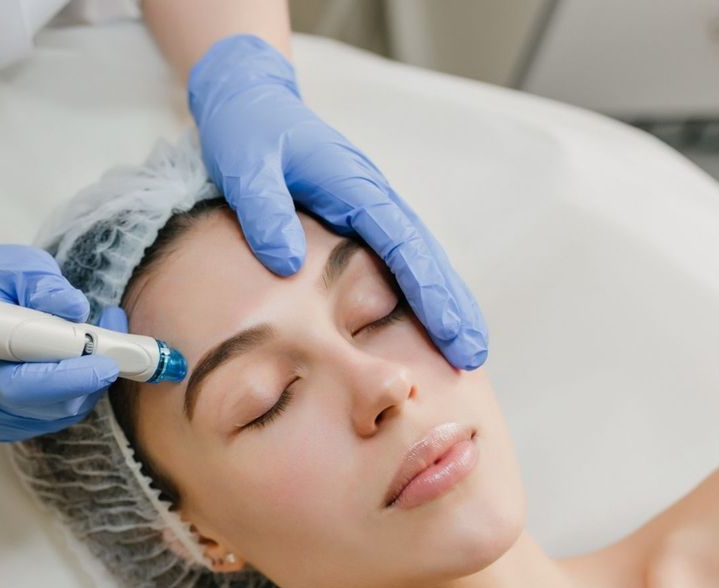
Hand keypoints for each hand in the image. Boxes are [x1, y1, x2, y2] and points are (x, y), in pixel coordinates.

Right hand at [0, 229, 123, 441]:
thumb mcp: (12, 265)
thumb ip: (42, 283)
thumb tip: (74, 307)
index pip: (21, 384)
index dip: (67, 378)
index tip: (104, 361)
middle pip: (48, 405)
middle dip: (91, 378)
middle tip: (117, 341)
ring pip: (59, 413)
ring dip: (90, 380)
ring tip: (101, 335)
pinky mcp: (8, 420)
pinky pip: (55, 416)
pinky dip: (78, 391)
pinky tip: (81, 359)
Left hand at [187, 35, 487, 369]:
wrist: (249, 100)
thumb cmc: (248, 131)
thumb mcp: (246, 165)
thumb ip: (265, 210)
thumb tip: (287, 264)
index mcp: (353, 185)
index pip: (402, 243)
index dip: (427, 288)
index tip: (447, 329)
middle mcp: (372, 196)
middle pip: (425, 254)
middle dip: (452, 304)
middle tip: (473, 354)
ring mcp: (369, 207)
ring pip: (419, 258)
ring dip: (444, 301)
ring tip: (465, 350)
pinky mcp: (359, 217)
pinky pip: (398, 257)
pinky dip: (420, 289)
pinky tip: (429, 322)